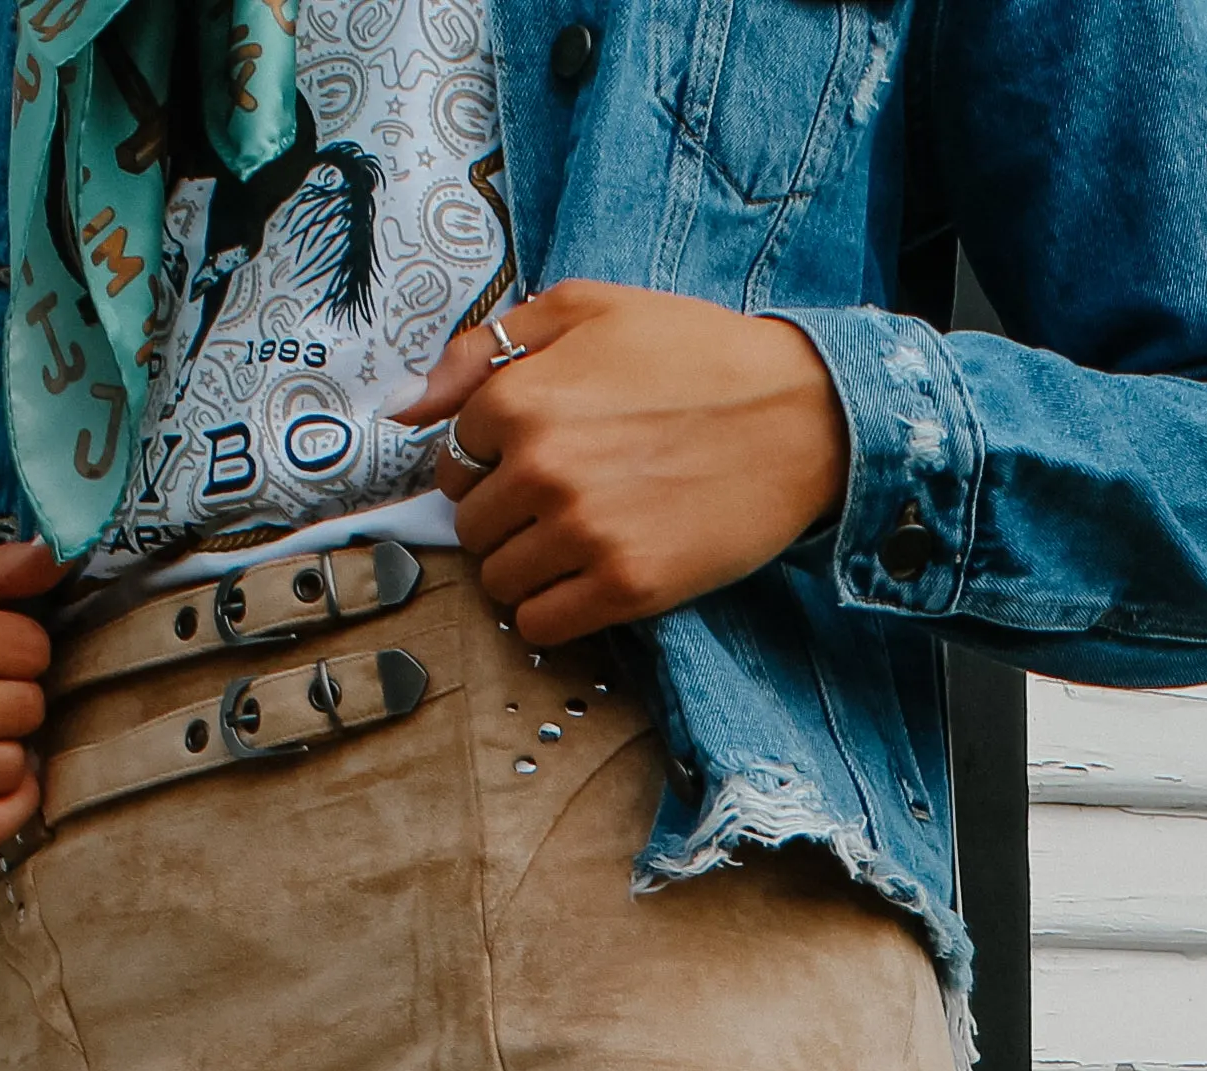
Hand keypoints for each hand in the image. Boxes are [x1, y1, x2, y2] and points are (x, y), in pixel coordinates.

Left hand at [396, 282, 849, 644]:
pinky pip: (539, 624)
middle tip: (564, 499)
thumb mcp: (587, 309)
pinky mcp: (624, 586)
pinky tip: (588, 579)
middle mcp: (543, 469)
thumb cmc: (693, 355)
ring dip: (527, 567)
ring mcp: (583, 533)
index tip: (535, 457)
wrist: (800, 414)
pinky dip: (552, 610)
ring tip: (579, 538)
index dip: (489, 462)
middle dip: (505, 516)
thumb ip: (485, 348)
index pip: (453, 461)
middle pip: (472, 527)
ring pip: (499, 581)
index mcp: (522, 398)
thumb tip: (406, 408)